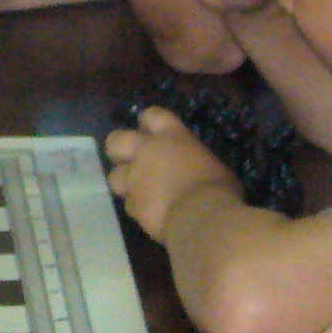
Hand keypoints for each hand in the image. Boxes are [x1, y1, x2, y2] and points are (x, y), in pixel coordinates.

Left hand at [103, 109, 242, 237]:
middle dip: (120, 149)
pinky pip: (129, 204)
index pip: (152, 115)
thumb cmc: (217, 187)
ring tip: (138, 190)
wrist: (201, 217)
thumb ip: (195, 161)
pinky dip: (138, 207)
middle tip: (131, 159)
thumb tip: (195, 169)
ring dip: (124, 181)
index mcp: (171, 136)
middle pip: (116, 140)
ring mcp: (134, 178)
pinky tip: (150, 213)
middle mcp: (146, 152)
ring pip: (113, 176)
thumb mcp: (213, 165)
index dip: (148, 123)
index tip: (151, 131)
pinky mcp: (132, 205)